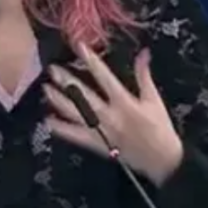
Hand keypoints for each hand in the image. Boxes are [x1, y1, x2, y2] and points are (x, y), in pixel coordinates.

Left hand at [44, 45, 183, 186]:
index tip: (79, 46)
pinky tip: (48, 120)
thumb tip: (143, 53)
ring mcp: (101, 130)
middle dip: (67, 81)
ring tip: (46, 88)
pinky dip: (61, 129)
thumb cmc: (159, 128)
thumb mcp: (154, 99)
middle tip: (52, 68)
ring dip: (59, 100)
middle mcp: (109, 115)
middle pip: (84, 95)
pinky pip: (75, 136)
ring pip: (75, 114)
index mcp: (124, 102)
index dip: (91, 60)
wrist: (161, 160)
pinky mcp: (97, 144)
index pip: (104, 77)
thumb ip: (144, 75)